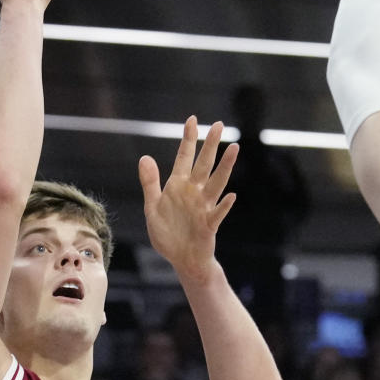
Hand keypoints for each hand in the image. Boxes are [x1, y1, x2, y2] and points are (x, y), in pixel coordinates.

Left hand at [139, 118, 237, 283]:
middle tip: (220, 124)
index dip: (188, 139)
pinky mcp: (208, 225)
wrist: (181, 259)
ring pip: (216, 183)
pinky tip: (231, 196)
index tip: (192, 119)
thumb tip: (145, 157)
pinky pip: (217, 214)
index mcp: (178, 186)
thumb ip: (150, 183)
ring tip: (234, 148)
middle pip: (204, 164)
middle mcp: (193, 193)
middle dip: (211, 144)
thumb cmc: (168, 234)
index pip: (184, 157)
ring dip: (225, 166)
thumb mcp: (152, 207)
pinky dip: (223, 206)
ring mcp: (203, 208)